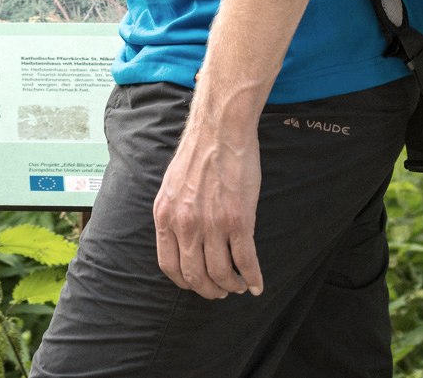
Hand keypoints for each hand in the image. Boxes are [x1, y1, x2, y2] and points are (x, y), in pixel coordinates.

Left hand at [153, 116, 263, 299]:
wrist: (219, 131)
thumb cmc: (197, 154)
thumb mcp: (171, 187)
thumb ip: (174, 214)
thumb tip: (181, 239)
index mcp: (165, 216)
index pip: (169, 265)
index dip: (184, 282)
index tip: (196, 284)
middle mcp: (186, 224)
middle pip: (195, 276)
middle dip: (209, 290)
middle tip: (220, 292)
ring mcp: (212, 224)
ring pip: (221, 273)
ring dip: (231, 286)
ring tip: (238, 286)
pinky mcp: (238, 220)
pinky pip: (246, 260)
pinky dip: (252, 278)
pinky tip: (256, 285)